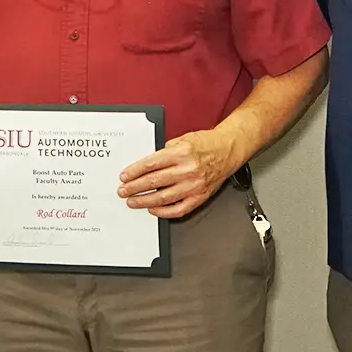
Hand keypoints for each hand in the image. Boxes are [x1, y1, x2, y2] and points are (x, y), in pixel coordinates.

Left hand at [118, 129, 239, 218]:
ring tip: (133, 201)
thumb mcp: (182, 139)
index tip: (124, 176)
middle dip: (134, 188)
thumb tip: (144, 166)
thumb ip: (164, 152)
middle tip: (123, 191)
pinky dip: (163, 212)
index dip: (134, 172)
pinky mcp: (200, 197)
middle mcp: (188, 170)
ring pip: (163, 198)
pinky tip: (153, 209)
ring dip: (144, 201)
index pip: (151, 164)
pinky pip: (178, 209)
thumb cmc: (205, 144)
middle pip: (154, 182)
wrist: (228, 150)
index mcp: (181, 153)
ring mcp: (194, 185)